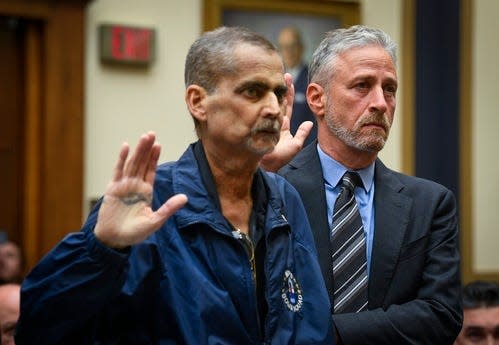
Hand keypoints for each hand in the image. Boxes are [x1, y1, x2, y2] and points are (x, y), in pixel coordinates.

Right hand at [94, 132, 187, 248]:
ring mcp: (123, 186)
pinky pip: (117, 171)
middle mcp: (135, 186)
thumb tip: (185, 197)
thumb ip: (168, 208)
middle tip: (151, 134)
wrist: (114, 240)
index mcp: (145, 192)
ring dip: (137, 151)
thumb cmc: (134, 233)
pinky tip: (125, 147)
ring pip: (132, 164)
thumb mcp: (155, 221)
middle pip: (142, 163)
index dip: (154, 158)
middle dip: (147, 149)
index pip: (151, 170)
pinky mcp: (113, 189)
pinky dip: (121, 159)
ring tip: (144, 137)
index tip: (159, 145)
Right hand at [260, 73, 312, 171]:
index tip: (289, 81)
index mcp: (282, 125)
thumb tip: (310, 124)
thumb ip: (302, 134)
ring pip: (270, 102)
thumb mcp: (295, 146)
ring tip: (275, 76)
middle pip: (277, 100)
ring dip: (273, 89)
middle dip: (279, 87)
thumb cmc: (281, 158)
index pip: (286, 105)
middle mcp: (273, 120)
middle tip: (282, 73)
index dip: (288, 93)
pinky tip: (266, 88)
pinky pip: (264, 108)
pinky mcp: (260, 122)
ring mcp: (265, 120)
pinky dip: (265, 98)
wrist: (267, 165)